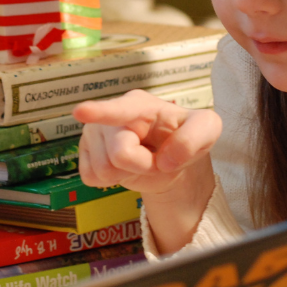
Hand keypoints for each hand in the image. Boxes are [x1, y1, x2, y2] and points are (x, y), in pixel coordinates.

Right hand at [73, 89, 221, 193]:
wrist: (167, 157)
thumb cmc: (183, 136)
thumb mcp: (206, 130)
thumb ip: (194, 139)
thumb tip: (165, 160)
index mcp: (139, 105)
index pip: (119, 110)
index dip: (98, 112)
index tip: (80, 112)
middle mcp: (110, 116)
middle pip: (119, 154)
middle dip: (143, 165)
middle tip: (156, 159)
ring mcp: (93, 134)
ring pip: (103, 170)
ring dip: (127, 174)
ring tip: (139, 160)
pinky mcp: (84, 153)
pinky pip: (90, 178)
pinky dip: (111, 181)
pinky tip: (122, 167)